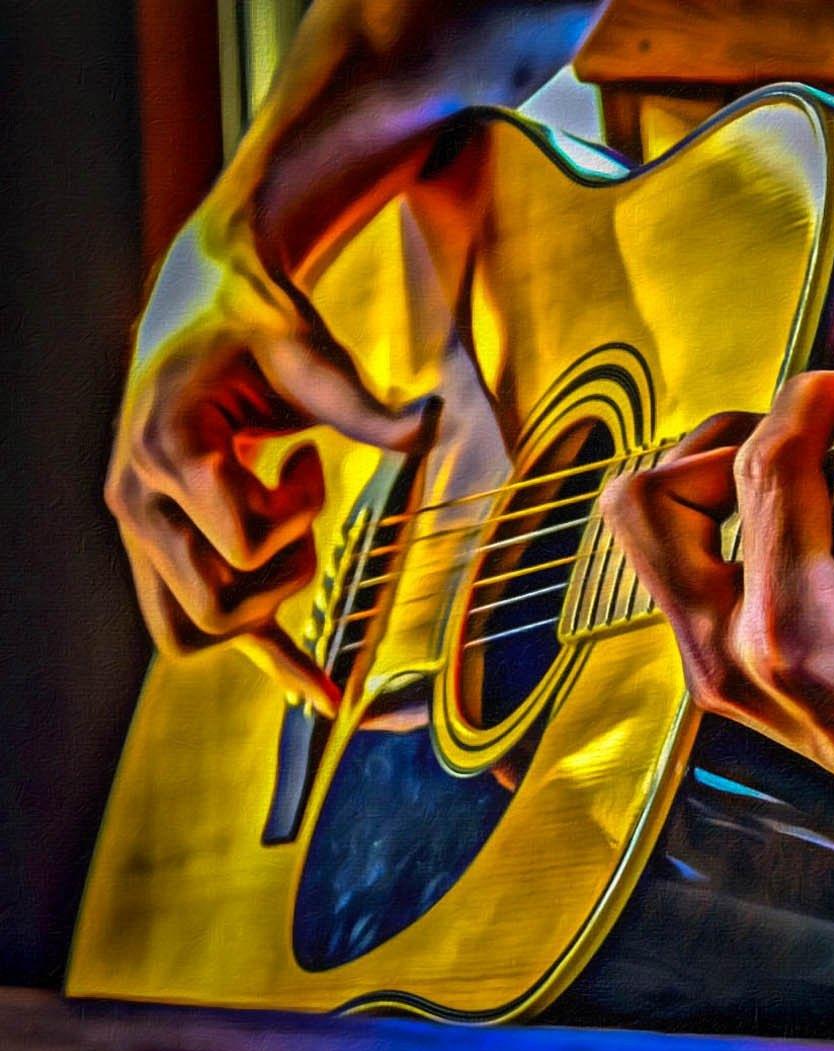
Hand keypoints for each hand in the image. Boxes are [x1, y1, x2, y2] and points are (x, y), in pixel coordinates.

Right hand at [105, 212, 425, 712]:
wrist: (204, 305)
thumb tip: (428, 425)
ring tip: (287, 530)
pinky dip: (266, 662)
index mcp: (167, 452)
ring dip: (263, 598)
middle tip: (301, 501)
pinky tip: (325, 696)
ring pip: (193, 629)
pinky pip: (202, 625)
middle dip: (284, 568)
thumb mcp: (310, 355)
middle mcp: (138, 500)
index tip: (309, 456)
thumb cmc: (257, 327)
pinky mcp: (166, 546)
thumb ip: (362, 404)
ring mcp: (144, 530)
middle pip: (215, 604)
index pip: (239, 545)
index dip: (297, 514)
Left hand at [602, 371, 833, 889]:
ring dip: (705, 482)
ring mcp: (716, 671)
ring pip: (649, 536)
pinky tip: (795, 524)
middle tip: (794, 438)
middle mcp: (732, 657)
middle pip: (651, 503)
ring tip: (788, 472)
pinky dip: (723, 527)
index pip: (765, 473)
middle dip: (716, 444)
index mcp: (797, 635)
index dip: (808, 401)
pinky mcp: (719, 674)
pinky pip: (682, 572)